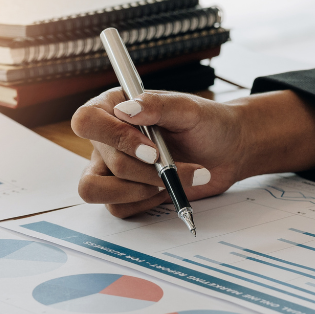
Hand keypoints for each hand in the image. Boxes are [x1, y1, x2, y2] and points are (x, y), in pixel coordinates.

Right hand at [72, 89, 244, 217]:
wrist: (227, 152)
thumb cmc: (207, 124)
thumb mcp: (188, 109)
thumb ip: (157, 105)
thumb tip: (127, 109)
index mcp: (114, 107)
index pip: (87, 121)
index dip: (114, 138)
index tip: (151, 149)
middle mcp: (107, 138)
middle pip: (105, 162)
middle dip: (144, 171)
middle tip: (172, 165)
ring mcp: (112, 168)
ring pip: (96, 190)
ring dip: (138, 190)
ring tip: (169, 180)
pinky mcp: (124, 192)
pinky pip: (116, 208)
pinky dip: (145, 203)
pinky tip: (167, 189)